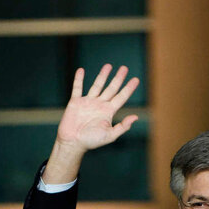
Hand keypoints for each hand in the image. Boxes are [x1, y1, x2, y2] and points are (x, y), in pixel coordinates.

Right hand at [42, 64, 140, 182]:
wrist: (72, 143)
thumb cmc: (91, 141)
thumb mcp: (109, 135)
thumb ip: (122, 126)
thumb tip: (135, 117)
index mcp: (108, 112)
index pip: (121, 97)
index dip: (128, 88)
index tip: (135, 79)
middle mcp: (99, 105)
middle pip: (111, 88)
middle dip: (118, 78)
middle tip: (124, 68)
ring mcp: (88, 102)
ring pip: (97, 85)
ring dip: (102, 76)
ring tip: (108, 66)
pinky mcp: (75, 102)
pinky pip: (77, 88)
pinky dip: (79, 79)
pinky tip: (81, 71)